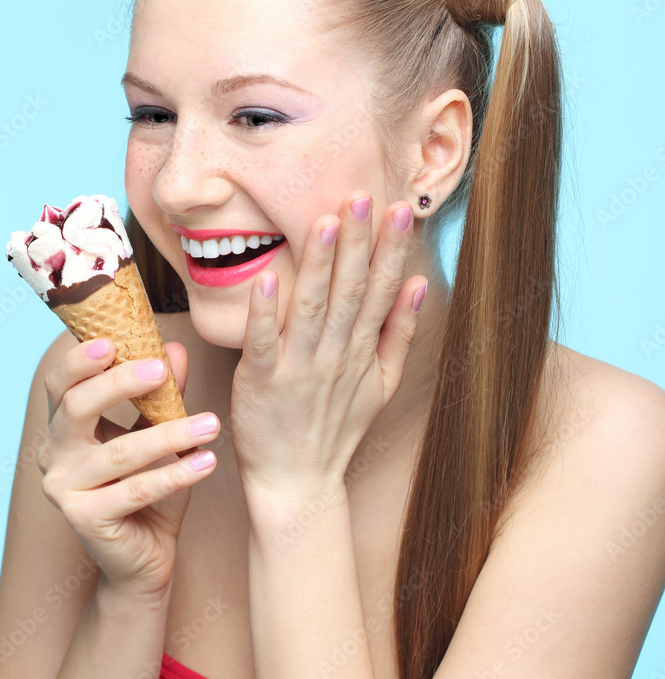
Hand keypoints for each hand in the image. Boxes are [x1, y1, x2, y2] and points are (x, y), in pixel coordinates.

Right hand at [37, 337, 220, 603]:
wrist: (147, 557)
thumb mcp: (158, 434)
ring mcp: (63, 489)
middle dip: (120, 384)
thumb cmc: (149, 490)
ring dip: (170, 435)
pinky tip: (207, 461)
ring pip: (119, 452)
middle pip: (77, 407)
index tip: (113, 340)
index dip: (80, 360)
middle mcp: (53, 455)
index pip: (61, 384)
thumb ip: (163, 395)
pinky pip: (136, 490)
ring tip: (212, 424)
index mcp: (64, 428)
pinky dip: (176, 474)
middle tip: (161, 370)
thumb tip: (175, 348)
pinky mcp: (84, 519)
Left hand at [230, 191, 426, 508]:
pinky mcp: (261, 381)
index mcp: (361, 351)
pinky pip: (264, 342)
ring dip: (320, 266)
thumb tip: (418, 284)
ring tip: (326, 223)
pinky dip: (266, 313)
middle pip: (350, 292)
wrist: (298, 480)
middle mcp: (334, 354)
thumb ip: (401, 333)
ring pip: (312, 308)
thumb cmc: (338, 428)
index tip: (400, 209)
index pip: (381, 291)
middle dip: (358, 244)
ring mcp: (298, 368)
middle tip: (363, 198)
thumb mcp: (383, 385)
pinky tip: (267, 279)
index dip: (391, 250)